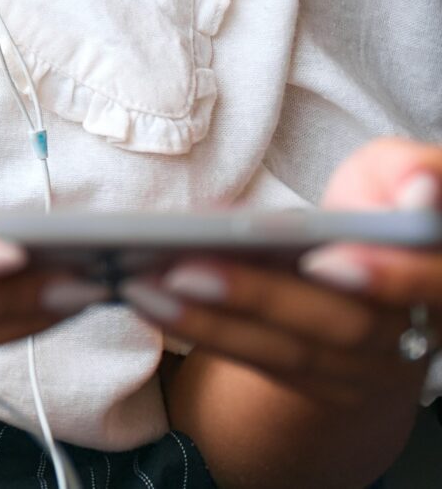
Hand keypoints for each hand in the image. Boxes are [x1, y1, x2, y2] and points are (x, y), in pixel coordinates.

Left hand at [123, 138, 440, 408]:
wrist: (385, 276)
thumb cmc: (384, 203)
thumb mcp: (398, 173)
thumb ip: (409, 170)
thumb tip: (418, 189)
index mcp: (440, 275)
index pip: (431, 282)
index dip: (386, 277)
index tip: (323, 261)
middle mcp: (418, 333)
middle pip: (344, 325)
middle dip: (261, 297)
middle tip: (186, 269)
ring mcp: (372, 368)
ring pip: (294, 352)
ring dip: (213, 322)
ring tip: (145, 285)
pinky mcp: (327, 387)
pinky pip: (264, 366)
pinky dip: (206, 333)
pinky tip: (150, 301)